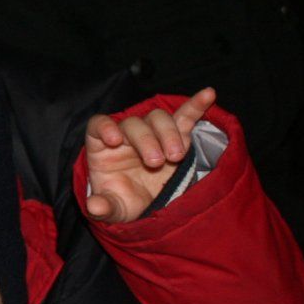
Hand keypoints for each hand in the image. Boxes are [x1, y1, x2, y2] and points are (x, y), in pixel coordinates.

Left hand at [83, 87, 215, 223]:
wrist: (148, 206)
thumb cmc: (124, 201)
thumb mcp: (113, 209)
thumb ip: (103, 207)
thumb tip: (95, 206)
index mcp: (103, 148)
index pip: (98, 125)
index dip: (105, 127)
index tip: (115, 140)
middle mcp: (126, 135)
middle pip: (135, 123)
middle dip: (147, 140)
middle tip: (156, 162)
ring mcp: (152, 133)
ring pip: (159, 119)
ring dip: (168, 134)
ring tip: (176, 157)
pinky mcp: (176, 136)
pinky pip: (185, 116)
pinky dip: (196, 106)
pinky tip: (208, 94)